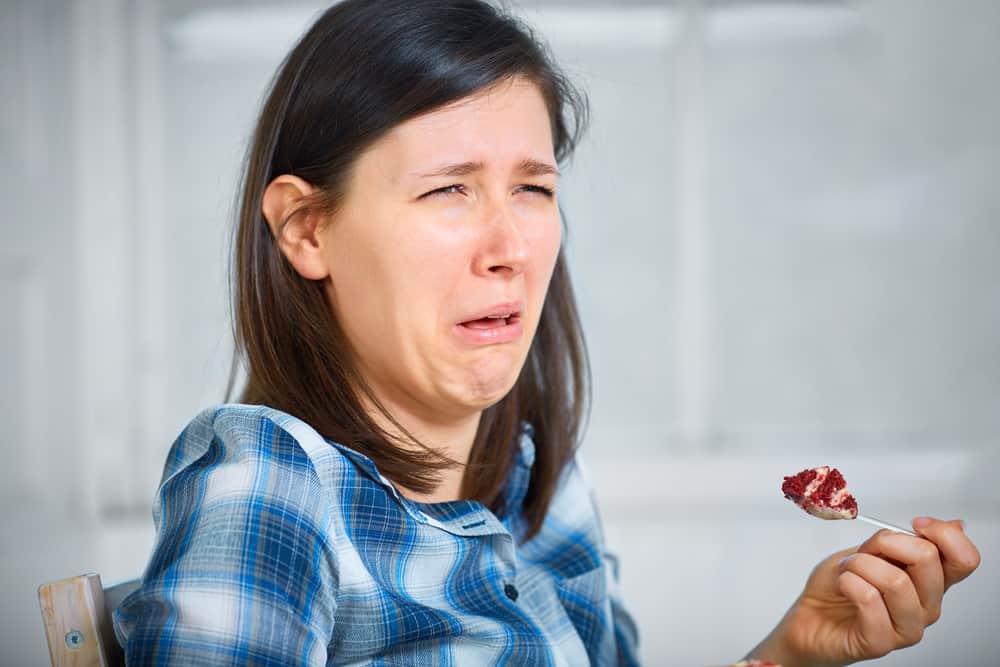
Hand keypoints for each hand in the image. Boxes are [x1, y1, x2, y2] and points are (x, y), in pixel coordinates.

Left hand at [747, 517, 979, 666]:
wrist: (808, 617)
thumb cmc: (838, 586)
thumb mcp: (866, 550)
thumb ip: (902, 541)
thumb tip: (952, 525)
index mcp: (927, 582)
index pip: (964, 560)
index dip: (943, 534)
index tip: (916, 524)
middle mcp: (925, 606)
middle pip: (929, 561)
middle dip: (887, 542)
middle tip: (866, 550)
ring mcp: (906, 627)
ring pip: (896, 581)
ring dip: (860, 564)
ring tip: (848, 571)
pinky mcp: (881, 643)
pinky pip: (870, 600)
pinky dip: (849, 583)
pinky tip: (844, 586)